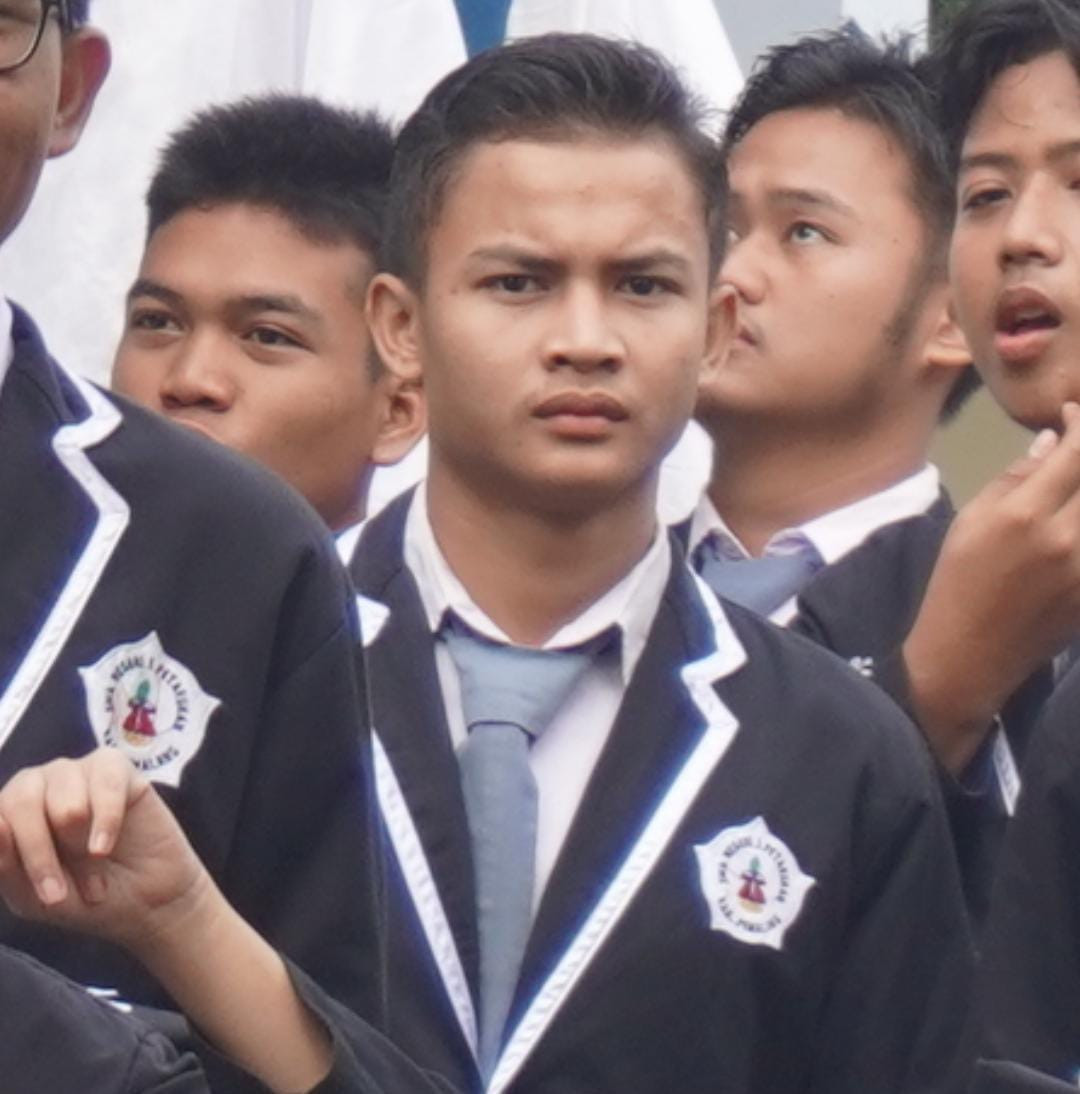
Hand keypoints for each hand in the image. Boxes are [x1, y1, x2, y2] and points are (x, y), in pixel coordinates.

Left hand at [0, 747, 209, 957]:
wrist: (146, 903)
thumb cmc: (83, 898)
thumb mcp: (32, 898)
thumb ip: (5, 865)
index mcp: (11, 811)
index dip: (17, 852)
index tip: (44, 892)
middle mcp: (39, 784)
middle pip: (23, 802)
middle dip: (44, 854)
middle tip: (63, 891)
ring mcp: (78, 772)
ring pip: (67, 803)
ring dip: (82, 846)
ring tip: (95, 865)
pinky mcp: (117, 769)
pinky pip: (106, 784)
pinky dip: (108, 823)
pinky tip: (106, 847)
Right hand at [904, 402, 1079, 771]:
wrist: (969, 655)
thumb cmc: (956, 583)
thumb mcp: (969, 524)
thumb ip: (1012, 481)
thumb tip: (1052, 444)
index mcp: (1023, 516)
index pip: (1077, 452)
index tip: (1074, 413)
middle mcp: (1067, 539)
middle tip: (1079, 450)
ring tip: (1074, 488)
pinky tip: (1073, 521)